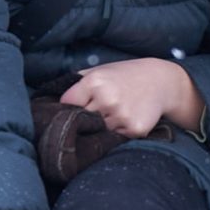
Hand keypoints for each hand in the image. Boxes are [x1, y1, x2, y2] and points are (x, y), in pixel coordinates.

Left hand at [60, 57, 204, 137]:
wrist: (161, 81)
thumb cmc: (125, 76)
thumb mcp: (100, 71)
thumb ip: (76, 83)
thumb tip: (49, 101)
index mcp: (94, 82)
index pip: (67, 104)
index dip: (70, 108)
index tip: (76, 108)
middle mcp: (107, 98)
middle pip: (81, 121)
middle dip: (84, 119)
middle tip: (93, 114)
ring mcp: (122, 115)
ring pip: (97, 132)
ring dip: (100, 129)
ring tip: (111, 116)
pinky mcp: (134, 129)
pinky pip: (115, 139)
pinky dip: (116, 134)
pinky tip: (124, 121)